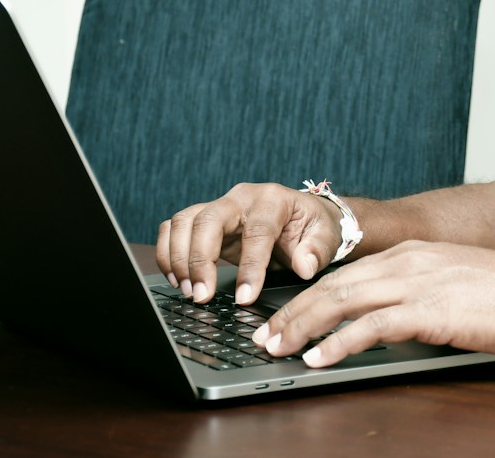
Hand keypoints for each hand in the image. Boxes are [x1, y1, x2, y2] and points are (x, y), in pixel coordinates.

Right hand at [156, 183, 342, 304]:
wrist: (303, 217)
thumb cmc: (313, 227)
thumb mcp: (325, 237)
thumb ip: (315, 251)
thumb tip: (303, 266)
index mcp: (273, 200)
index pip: (257, 231)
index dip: (249, 266)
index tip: (245, 297)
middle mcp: (241, 198)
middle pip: (208, 220)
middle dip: (199, 260)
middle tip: (201, 296)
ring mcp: (219, 207)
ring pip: (184, 221)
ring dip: (179, 258)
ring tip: (189, 291)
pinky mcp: (204, 220)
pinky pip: (174, 228)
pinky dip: (169, 252)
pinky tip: (177, 279)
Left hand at [251, 241, 494, 367]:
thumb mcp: (453, 285)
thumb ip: (418, 298)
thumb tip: (386, 325)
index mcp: (410, 255)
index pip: (344, 274)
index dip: (307, 297)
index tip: (281, 316)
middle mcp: (406, 262)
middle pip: (332, 285)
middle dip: (291, 312)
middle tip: (262, 336)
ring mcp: (417, 283)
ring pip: (341, 301)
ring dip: (301, 327)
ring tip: (275, 348)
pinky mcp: (430, 310)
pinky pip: (371, 326)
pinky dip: (338, 342)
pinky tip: (319, 357)